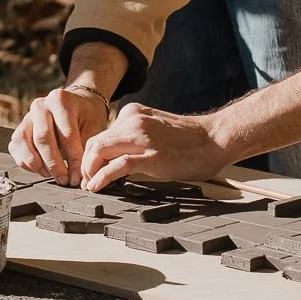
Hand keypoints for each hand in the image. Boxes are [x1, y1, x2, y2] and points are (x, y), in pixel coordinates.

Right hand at [10, 82, 111, 185]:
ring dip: (37, 164)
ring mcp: (26, 117)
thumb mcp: (94, 125)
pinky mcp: (19, 129)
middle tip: (64, 180)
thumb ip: (87, 147)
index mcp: (60, 100)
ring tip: (51, 176)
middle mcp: (40, 106)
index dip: (72, 158)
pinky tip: (42, 170)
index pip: (66, 134)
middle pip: (42, 138)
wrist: (76, 104)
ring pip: (23, 143)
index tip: (77, 176)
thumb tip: (80, 174)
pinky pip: (16, 148)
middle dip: (53, 164)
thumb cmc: (86, 116)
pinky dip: (26, 163)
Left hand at [79, 102, 235, 191]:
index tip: (90, 169)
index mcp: (133, 113)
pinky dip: (101, 177)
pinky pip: (116, 166)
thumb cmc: (189, 140)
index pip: (103, 133)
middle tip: (85, 180)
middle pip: (95, 142)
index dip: (92, 154)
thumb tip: (116, 158)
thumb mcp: (155, 129)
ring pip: (100, 151)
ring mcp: (141, 137)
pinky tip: (96, 186)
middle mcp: (133, 121)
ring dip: (90, 171)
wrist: (215, 140)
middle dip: (86, 163)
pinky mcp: (149, 156)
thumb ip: (135, 137)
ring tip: (89, 185)